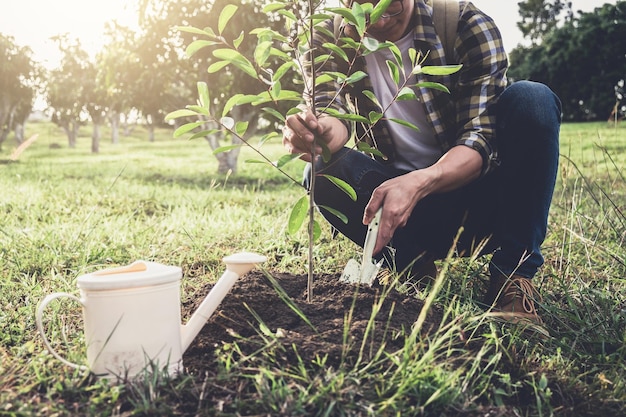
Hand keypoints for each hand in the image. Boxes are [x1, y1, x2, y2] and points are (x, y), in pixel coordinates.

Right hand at [282, 108, 347, 161]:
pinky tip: (310, 157)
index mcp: (302, 111)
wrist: (325, 141)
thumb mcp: (328, 126)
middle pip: (291, 121)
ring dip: (303, 144)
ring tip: (317, 150)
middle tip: (312, 139)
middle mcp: (292, 120)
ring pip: (290, 136)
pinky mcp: (287, 144)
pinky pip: (291, 149)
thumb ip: (323, 125)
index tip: (314, 125)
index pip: (301, 110)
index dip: (307, 118)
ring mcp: (288, 132)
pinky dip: (301, 154)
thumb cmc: (325, 129)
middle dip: (302, 131)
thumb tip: (318, 127)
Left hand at [362, 146, 481, 254]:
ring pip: (388, 233)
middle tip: (368, 246)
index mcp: (390, 213)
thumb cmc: (399, 186)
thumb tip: (366, 220)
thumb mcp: (380, 192)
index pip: (383, 235)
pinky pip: (391, 228)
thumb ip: (371, 207)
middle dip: (376, 243)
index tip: (371, 253)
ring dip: (379, 233)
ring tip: (373, 226)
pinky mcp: (403, 221)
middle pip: (385, 237)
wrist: (416, 185)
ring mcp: (401, 222)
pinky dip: (385, 227)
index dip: (377, 246)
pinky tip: (381, 220)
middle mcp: (397, 220)